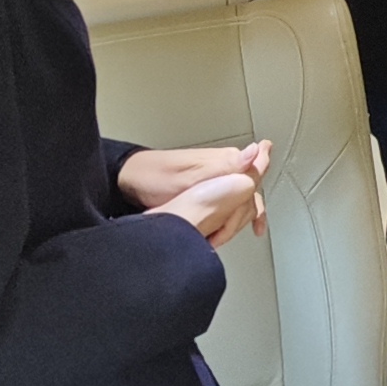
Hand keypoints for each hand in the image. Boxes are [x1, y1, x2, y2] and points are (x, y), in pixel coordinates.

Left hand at [121, 141, 270, 239]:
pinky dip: (232, 217)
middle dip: (244, 217)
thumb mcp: (190, 176)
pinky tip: (229, 227)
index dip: (252, 204)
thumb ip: (225, 166)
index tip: (251, 224)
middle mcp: (225, 166)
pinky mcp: (208, 186)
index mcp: (226, 161)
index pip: (256, 180)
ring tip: (230, 235)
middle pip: (250, 194)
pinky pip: (230, 202)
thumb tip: (255, 151)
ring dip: (238, 218)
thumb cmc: (154, 177)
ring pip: (242, 199)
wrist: (130, 179)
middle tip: (234, 233)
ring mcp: (217, 176)